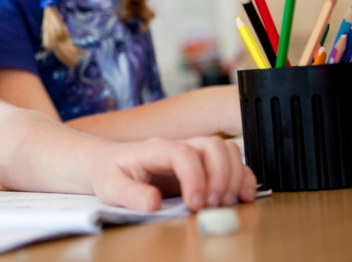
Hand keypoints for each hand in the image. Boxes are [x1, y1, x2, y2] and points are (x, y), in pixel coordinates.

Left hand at [88, 136, 255, 211]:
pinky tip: (243, 196)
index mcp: (155, 149)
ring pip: (226, 150)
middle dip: (220, 177)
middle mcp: (178, 146)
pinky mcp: (202, 165)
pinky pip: (231, 161)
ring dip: (234, 176)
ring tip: (225, 203)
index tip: (194, 204)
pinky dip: (243, 176)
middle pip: (212, 146)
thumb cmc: (110, 173)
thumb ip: (130, 194)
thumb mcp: (110, 186)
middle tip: (212, 205)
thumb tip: (153, 202)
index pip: (183, 153)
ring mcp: (192, 153)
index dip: (195, 177)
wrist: (108, 163)